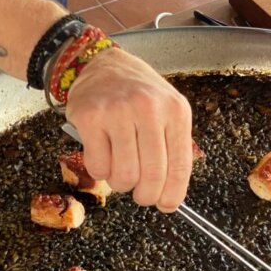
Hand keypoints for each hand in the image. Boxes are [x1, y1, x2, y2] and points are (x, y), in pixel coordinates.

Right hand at [65, 47, 193, 211]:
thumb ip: (172, 148)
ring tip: (121, 171)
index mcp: (175, 111)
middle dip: (146, 195)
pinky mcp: (90, 117)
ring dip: (121, 184)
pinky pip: (98, 166)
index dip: (172, 194)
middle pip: (152, 176)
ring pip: (124, 175)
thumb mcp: (167, 112)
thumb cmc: (138, 94)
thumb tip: (169, 196)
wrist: (103, 64)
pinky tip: (104, 156)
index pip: (179, 166)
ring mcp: (118, 112)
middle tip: (141, 194)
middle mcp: (148, 109)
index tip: (167, 205)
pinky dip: (101, 172)